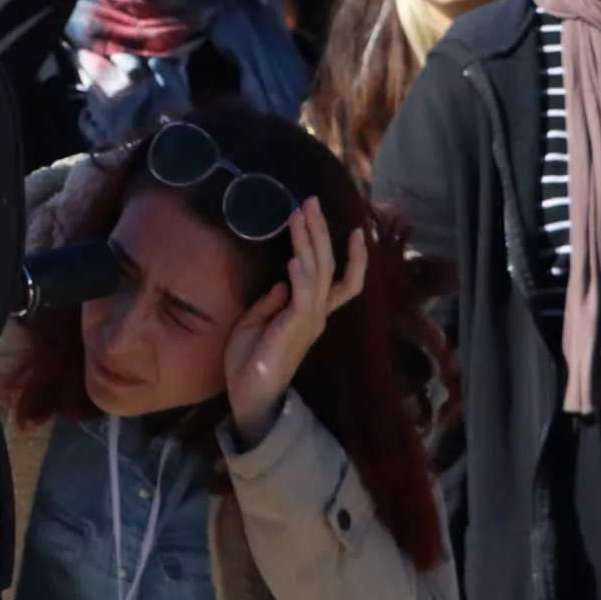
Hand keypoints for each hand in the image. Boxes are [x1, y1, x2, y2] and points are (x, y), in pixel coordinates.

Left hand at [224, 199, 367, 441]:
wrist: (249, 398)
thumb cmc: (250, 363)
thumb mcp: (255, 323)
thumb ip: (271, 302)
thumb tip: (282, 280)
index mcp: (310, 313)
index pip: (341, 280)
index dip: (352, 256)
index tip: (352, 227)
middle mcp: (316, 315)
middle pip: (329, 266)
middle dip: (320, 232)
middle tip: (311, 201)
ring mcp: (309, 322)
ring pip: (318, 274)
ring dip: (308, 242)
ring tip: (301, 215)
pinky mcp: (294, 331)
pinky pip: (303, 300)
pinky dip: (300, 278)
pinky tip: (294, 259)